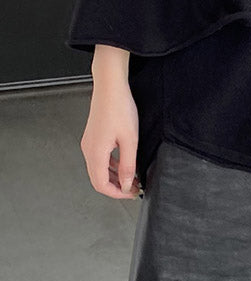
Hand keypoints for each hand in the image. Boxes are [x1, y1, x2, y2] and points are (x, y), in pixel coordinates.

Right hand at [80, 77, 141, 198]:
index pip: (102, 185)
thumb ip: (128, 164)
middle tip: (133, 188)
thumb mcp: (130, 139)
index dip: (117, 194)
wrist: (110, 86)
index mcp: (95, 154)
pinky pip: (99, 157)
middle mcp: (88, 150)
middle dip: (116, 187)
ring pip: (99, 169)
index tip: (131, 193)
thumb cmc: (119, 108)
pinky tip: (123, 163)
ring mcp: (89, 142)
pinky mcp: (93, 136)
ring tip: (131, 177)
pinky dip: (111, 165)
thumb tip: (127, 184)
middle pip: (98, 179)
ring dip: (114, 176)